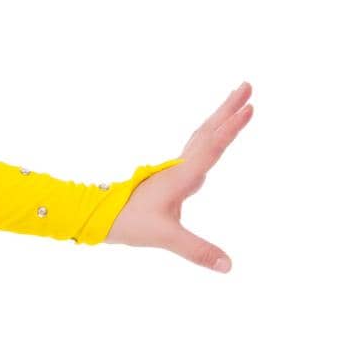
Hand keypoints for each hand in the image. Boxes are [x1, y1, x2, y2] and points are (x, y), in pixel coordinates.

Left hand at [104, 81, 253, 271]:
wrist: (103, 216)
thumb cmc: (131, 223)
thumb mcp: (166, 237)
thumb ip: (197, 250)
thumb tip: (229, 266)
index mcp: (182, 175)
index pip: (212, 146)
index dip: (231, 128)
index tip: (249, 108)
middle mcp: (181, 166)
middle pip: (208, 130)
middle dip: (228, 108)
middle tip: (248, 86)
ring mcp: (177, 168)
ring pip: (203, 135)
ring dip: (220, 117)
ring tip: (239, 101)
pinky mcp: (175, 175)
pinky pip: (199, 147)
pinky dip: (212, 134)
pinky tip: (216, 135)